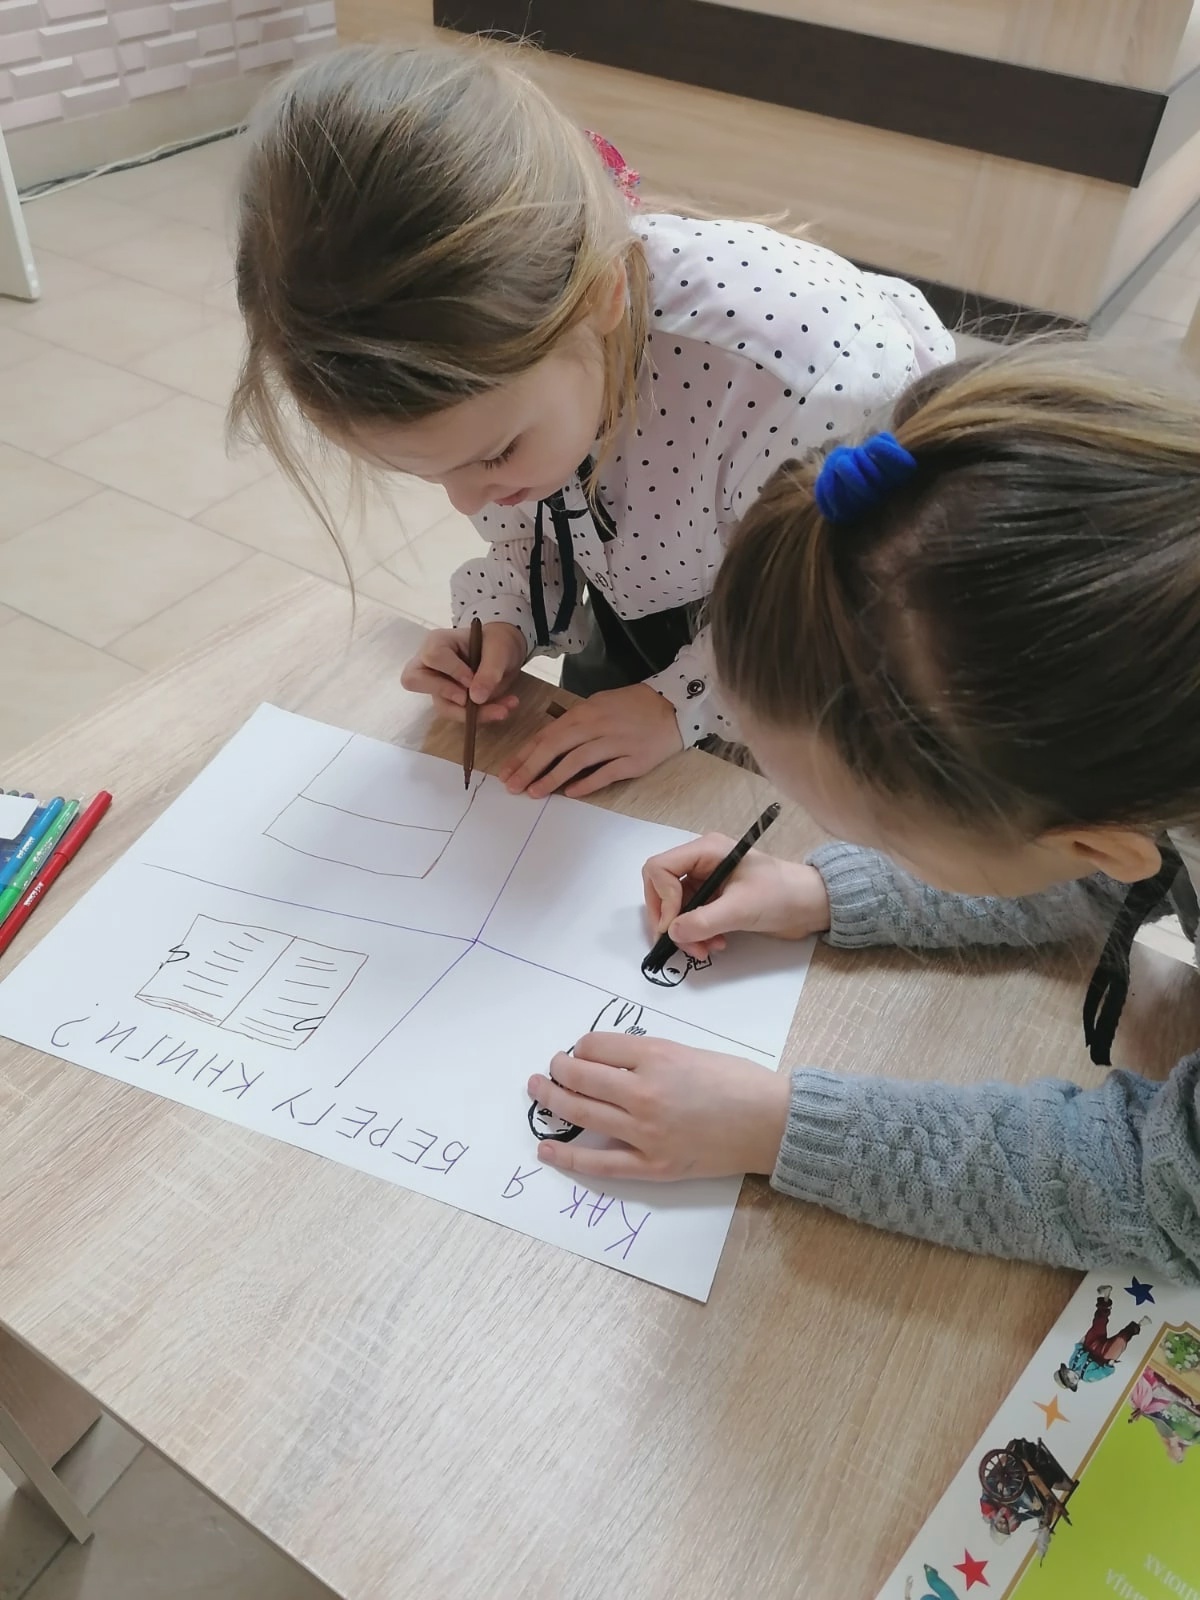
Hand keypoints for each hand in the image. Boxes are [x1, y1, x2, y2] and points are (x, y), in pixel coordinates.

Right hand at [400, 621, 526, 723]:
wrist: (503, 653)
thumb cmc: (496, 642)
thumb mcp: (499, 650)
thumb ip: (489, 670)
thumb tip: (476, 698)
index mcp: (437, 642)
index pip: (433, 657)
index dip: (452, 671)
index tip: (472, 680)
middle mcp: (429, 664)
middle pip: (415, 681)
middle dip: (446, 694)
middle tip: (470, 700)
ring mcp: (436, 684)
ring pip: (441, 705)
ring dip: (473, 713)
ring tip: (503, 709)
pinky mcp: (447, 700)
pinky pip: (457, 714)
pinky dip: (480, 716)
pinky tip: (502, 709)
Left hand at [498, 683, 682, 798]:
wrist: (674, 707)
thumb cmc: (633, 706)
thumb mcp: (600, 704)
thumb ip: (575, 723)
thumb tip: (548, 743)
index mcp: (586, 711)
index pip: (548, 734)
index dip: (525, 754)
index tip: (507, 771)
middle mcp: (598, 726)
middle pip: (556, 747)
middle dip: (530, 767)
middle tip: (512, 786)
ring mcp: (617, 743)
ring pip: (577, 761)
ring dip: (553, 777)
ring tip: (535, 792)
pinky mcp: (635, 761)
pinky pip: (606, 773)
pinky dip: (587, 783)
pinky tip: (571, 793)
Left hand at [527, 1032, 789, 1181]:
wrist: (772, 1122)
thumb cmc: (738, 1080)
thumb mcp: (689, 1050)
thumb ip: (647, 1056)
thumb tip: (606, 1060)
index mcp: (656, 1056)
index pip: (595, 1046)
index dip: (582, 1046)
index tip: (581, 1050)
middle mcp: (643, 1092)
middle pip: (581, 1077)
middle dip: (559, 1069)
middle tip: (550, 1068)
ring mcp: (645, 1132)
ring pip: (582, 1114)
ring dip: (553, 1100)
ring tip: (539, 1091)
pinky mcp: (653, 1166)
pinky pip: (599, 1164)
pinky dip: (568, 1157)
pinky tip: (546, 1149)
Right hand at [643, 836, 829, 959]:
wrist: (811, 905)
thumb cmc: (781, 895)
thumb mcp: (741, 909)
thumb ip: (703, 921)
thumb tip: (672, 933)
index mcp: (706, 850)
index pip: (659, 868)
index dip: (661, 898)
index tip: (675, 926)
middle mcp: (702, 862)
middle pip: (662, 888)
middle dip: (669, 919)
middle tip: (682, 943)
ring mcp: (707, 880)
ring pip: (675, 907)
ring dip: (685, 932)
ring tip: (705, 949)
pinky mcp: (714, 899)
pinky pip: (691, 917)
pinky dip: (697, 934)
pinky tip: (715, 944)